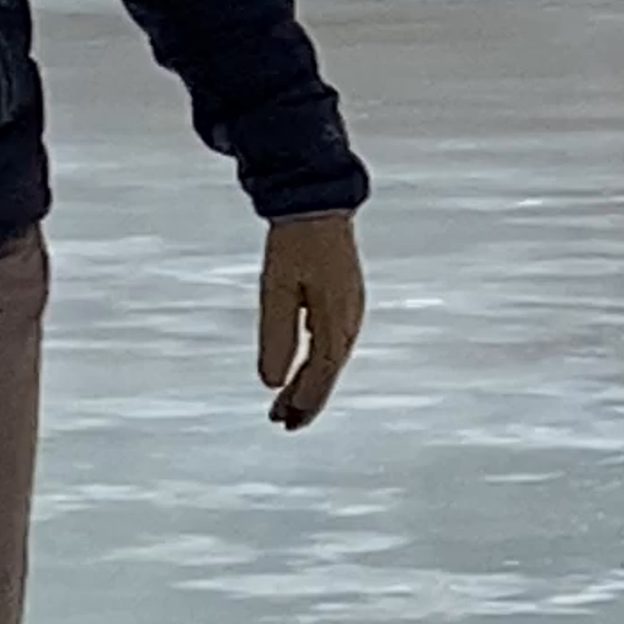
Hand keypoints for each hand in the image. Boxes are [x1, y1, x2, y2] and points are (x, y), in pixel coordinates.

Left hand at [258, 208, 365, 430]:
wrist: (317, 201)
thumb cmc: (294, 244)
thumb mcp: (275, 291)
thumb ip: (276, 338)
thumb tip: (272, 383)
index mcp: (336, 320)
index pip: (321, 374)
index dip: (304, 402)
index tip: (285, 422)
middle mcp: (350, 319)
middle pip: (329, 371)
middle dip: (306, 398)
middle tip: (281, 422)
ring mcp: (352, 308)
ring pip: (332, 358)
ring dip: (310, 381)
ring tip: (287, 402)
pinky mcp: (346, 297)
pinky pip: (334, 341)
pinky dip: (317, 360)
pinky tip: (305, 365)